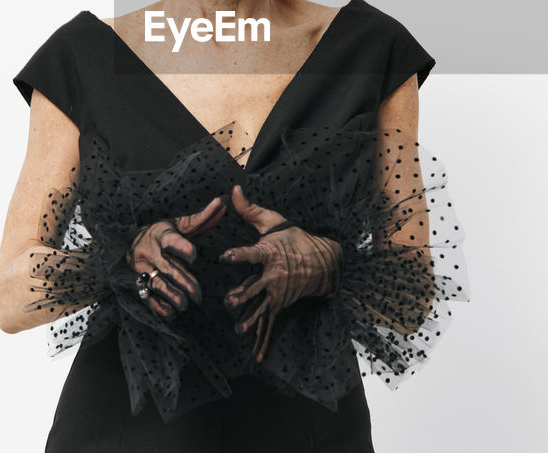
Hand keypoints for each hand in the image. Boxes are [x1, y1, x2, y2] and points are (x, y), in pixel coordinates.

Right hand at [126, 195, 225, 319]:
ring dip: (172, 296)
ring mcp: (141, 268)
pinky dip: (159, 306)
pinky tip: (171, 313)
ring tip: (185, 304)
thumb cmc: (163, 232)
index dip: (181, 247)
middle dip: (183, 281)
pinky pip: (146, 296)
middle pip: (167, 267)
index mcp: (160, 234)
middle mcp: (149, 251)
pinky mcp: (137, 282)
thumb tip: (223, 201)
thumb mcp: (180, 224)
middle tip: (198, 295)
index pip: (171, 240)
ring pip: (157, 284)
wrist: (129, 240)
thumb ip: (202, 217)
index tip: (193, 255)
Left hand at [219, 185, 341, 362]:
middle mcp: (273, 276)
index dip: (237, 255)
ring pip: (261, 309)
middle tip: (228, 301)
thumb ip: (250, 209)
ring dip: (251, 320)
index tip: (224, 257)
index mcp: (269, 253)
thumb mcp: (274, 221)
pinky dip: (263, 342)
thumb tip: (233, 189)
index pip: (250, 254)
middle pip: (255, 286)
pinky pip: (270, 325)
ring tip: (239, 329)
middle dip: (242, 294)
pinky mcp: (279, 306)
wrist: (323, 261)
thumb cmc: (294, 238)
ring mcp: (277, 294)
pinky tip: (255, 357)